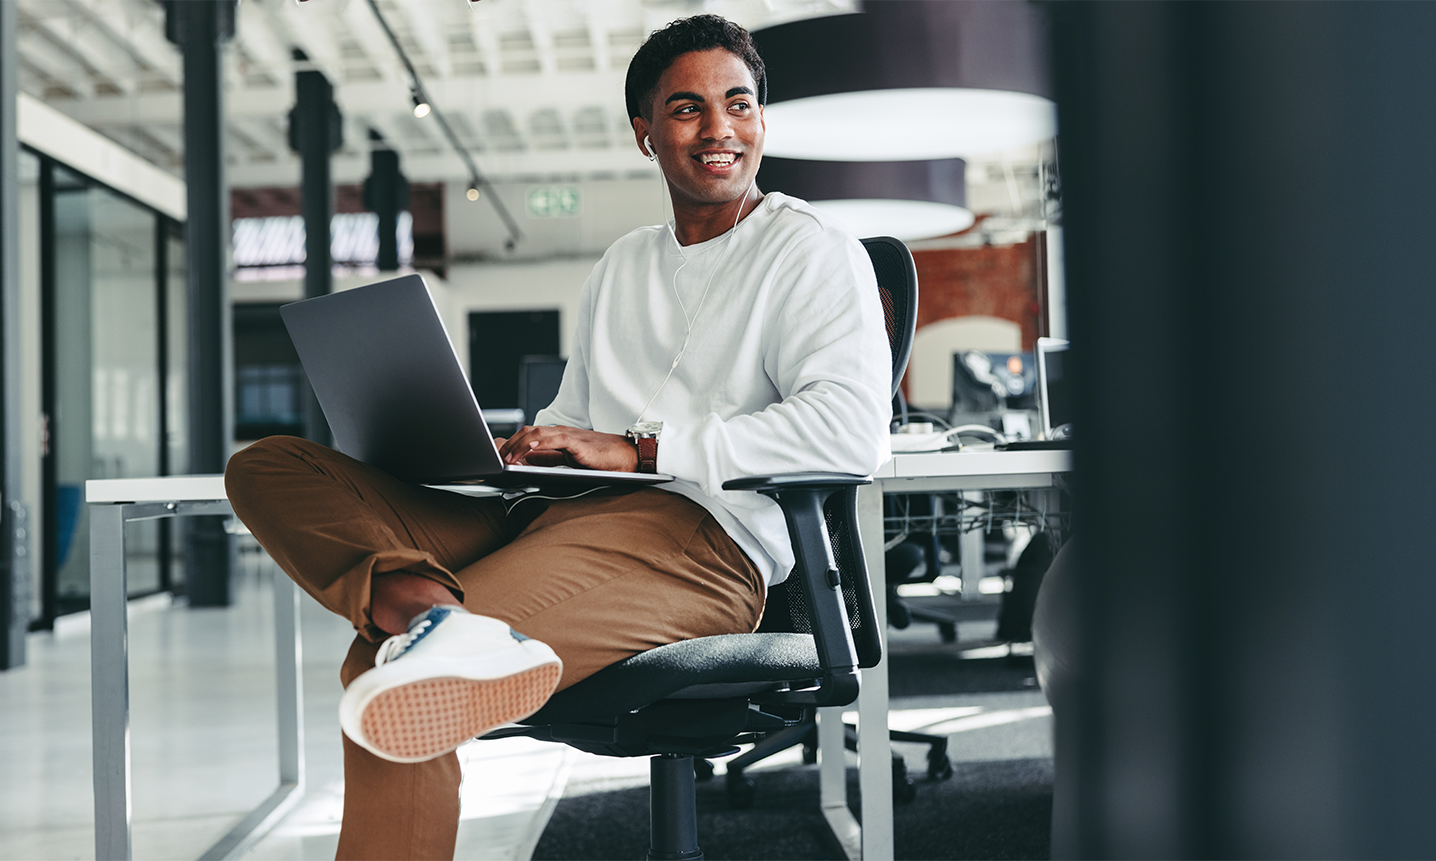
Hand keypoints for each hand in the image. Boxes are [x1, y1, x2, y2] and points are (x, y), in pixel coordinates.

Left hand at [497, 425, 638, 471]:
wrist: (629, 457)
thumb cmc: (603, 460)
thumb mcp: (570, 460)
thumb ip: (549, 458)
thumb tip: (526, 461)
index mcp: (558, 437)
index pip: (528, 435)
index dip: (510, 444)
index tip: (496, 455)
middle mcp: (561, 433)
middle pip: (527, 432)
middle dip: (508, 445)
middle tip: (495, 459)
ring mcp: (569, 436)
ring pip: (536, 434)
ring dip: (517, 445)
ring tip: (505, 458)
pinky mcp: (578, 443)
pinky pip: (554, 439)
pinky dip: (537, 443)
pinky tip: (527, 450)